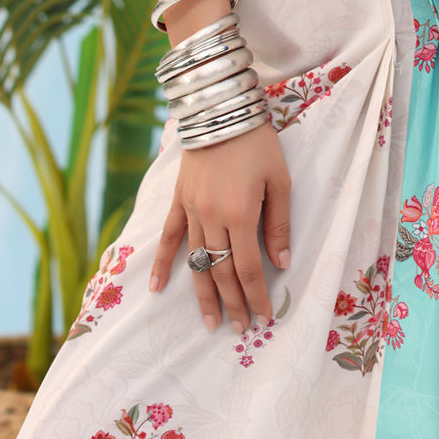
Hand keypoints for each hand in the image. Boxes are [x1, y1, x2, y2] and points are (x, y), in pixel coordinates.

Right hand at [150, 121, 290, 332]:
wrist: (221, 109)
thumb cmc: (257, 142)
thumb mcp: (280, 180)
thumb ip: (279, 223)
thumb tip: (282, 263)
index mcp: (241, 214)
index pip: (249, 268)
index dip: (256, 296)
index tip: (264, 317)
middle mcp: (212, 218)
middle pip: (222, 272)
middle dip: (233, 303)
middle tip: (240, 329)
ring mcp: (191, 211)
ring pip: (196, 263)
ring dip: (203, 295)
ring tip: (210, 323)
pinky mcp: (178, 201)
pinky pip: (169, 238)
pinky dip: (162, 264)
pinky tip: (156, 289)